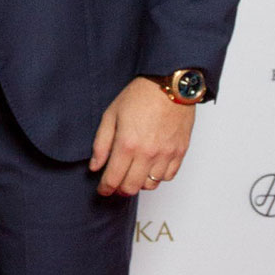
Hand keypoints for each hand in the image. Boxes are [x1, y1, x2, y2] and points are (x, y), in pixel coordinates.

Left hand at [89, 78, 195, 197]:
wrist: (170, 85)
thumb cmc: (140, 95)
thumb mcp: (111, 115)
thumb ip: (101, 144)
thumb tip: (95, 166)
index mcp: (127, 144)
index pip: (113, 179)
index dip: (105, 188)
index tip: (103, 189)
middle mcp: (147, 154)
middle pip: (131, 188)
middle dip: (120, 189)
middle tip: (116, 184)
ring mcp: (165, 154)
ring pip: (151, 185)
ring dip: (139, 183)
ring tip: (133, 173)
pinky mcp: (180, 152)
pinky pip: (168, 176)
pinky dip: (158, 176)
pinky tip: (150, 167)